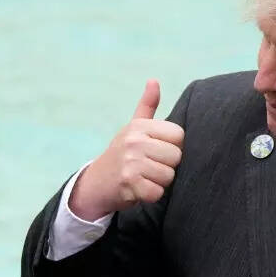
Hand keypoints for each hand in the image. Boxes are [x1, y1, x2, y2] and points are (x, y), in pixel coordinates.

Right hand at [69, 79, 184, 219]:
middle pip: (176, 157)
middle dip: (167, 166)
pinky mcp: (129, 184)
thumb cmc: (122, 154)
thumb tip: (154, 80)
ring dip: (159, 182)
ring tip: (144, 177)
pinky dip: (151, 195)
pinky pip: (158, 192)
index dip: (172, 147)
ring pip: (169, 176)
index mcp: (139, 126)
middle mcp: (134, 141)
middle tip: (149, 167)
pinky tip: (139, 189)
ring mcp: (130, 162)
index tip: (156, 151)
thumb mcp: (133, 128)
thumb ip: (147, 106)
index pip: (179, 135)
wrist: (96, 182)